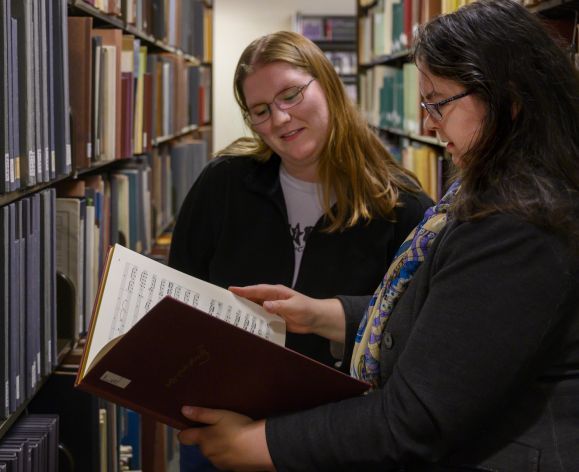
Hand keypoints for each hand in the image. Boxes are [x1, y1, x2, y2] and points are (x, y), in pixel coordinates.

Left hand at [178, 406, 273, 470]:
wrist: (258, 447)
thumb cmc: (237, 427)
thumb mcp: (220, 415)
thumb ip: (201, 414)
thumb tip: (183, 410)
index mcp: (203, 439)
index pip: (184, 437)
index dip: (186, 431)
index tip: (193, 425)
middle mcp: (207, 453)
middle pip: (201, 445)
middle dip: (207, 437)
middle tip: (221, 427)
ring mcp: (218, 463)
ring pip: (213, 452)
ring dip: (218, 446)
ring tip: (232, 436)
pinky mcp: (230, 468)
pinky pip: (225, 460)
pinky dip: (229, 453)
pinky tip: (239, 446)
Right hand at [229, 284, 345, 341]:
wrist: (316, 319)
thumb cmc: (307, 309)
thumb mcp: (293, 307)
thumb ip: (279, 306)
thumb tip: (264, 305)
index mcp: (276, 292)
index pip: (258, 290)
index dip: (244, 290)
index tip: (231, 289)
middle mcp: (272, 298)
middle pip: (254, 298)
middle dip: (241, 298)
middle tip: (226, 301)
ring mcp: (273, 308)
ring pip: (256, 307)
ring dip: (246, 309)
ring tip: (232, 313)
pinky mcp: (274, 317)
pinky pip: (262, 317)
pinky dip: (254, 319)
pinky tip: (246, 323)